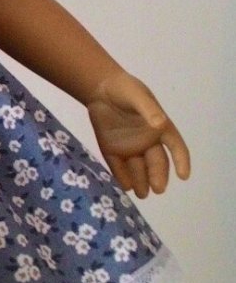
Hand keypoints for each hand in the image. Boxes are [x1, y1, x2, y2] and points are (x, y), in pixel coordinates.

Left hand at [86, 70, 190, 198]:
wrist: (99, 88)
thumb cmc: (125, 89)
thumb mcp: (137, 95)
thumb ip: (148, 109)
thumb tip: (160, 124)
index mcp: (160, 128)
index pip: (176, 147)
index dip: (181, 161)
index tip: (184, 175)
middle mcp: (147, 142)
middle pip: (157, 163)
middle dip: (158, 177)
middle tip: (158, 189)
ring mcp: (130, 148)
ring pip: (138, 169)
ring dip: (141, 182)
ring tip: (142, 194)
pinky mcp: (112, 151)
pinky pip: (118, 167)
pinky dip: (122, 177)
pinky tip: (125, 187)